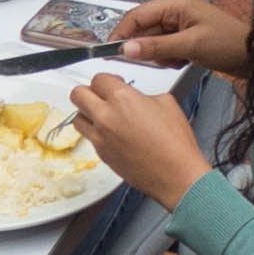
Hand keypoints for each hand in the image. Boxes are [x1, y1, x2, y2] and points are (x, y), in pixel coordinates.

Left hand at [66, 66, 208, 205]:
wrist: (176, 175)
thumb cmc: (175, 143)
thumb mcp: (166, 103)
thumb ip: (142, 95)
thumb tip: (135, 97)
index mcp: (121, 98)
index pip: (98, 79)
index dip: (108, 79)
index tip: (115, 83)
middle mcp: (106, 117)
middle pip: (77, 94)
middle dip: (89, 91)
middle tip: (101, 95)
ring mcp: (101, 138)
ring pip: (77, 118)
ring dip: (87, 114)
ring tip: (103, 115)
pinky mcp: (102, 155)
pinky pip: (90, 138)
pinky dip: (97, 133)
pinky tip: (113, 134)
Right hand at [113, 0, 253, 78]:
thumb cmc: (228, 45)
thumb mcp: (190, 46)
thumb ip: (156, 47)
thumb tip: (126, 49)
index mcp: (175, 2)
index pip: (136, 15)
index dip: (121, 34)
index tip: (108, 53)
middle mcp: (174, 7)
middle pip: (143, 28)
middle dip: (147, 48)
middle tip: (162, 60)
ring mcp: (179, 21)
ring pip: (152, 40)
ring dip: (160, 54)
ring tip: (180, 59)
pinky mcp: (184, 34)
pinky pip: (164, 46)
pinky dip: (169, 57)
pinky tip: (184, 60)